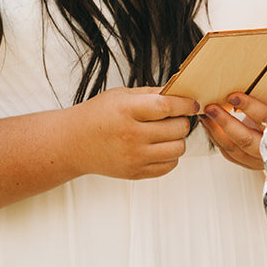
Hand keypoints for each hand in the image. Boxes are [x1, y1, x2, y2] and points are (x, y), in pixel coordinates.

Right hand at [72, 87, 198, 179]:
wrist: (73, 143)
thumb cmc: (98, 115)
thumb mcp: (121, 95)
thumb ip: (151, 93)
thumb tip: (181, 93)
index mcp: (127, 111)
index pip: (167, 106)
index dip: (186, 104)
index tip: (193, 103)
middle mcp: (131, 135)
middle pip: (177, 128)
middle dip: (182, 120)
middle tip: (175, 117)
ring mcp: (134, 157)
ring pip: (178, 149)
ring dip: (178, 139)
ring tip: (167, 133)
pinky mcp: (135, 173)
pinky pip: (169, 166)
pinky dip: (170, 156)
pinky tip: (160, 147)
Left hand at [200, 92, 266, 171]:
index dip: (250, 107)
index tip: (232, 96)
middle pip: (246, 140)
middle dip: (225, 123)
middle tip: (210, 108)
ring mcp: (263, 160)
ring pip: (235, 150)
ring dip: (216, 132)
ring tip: (205, 115)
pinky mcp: (253, 163)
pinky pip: (231, 155)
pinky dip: (218, 140)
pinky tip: (210, 126)